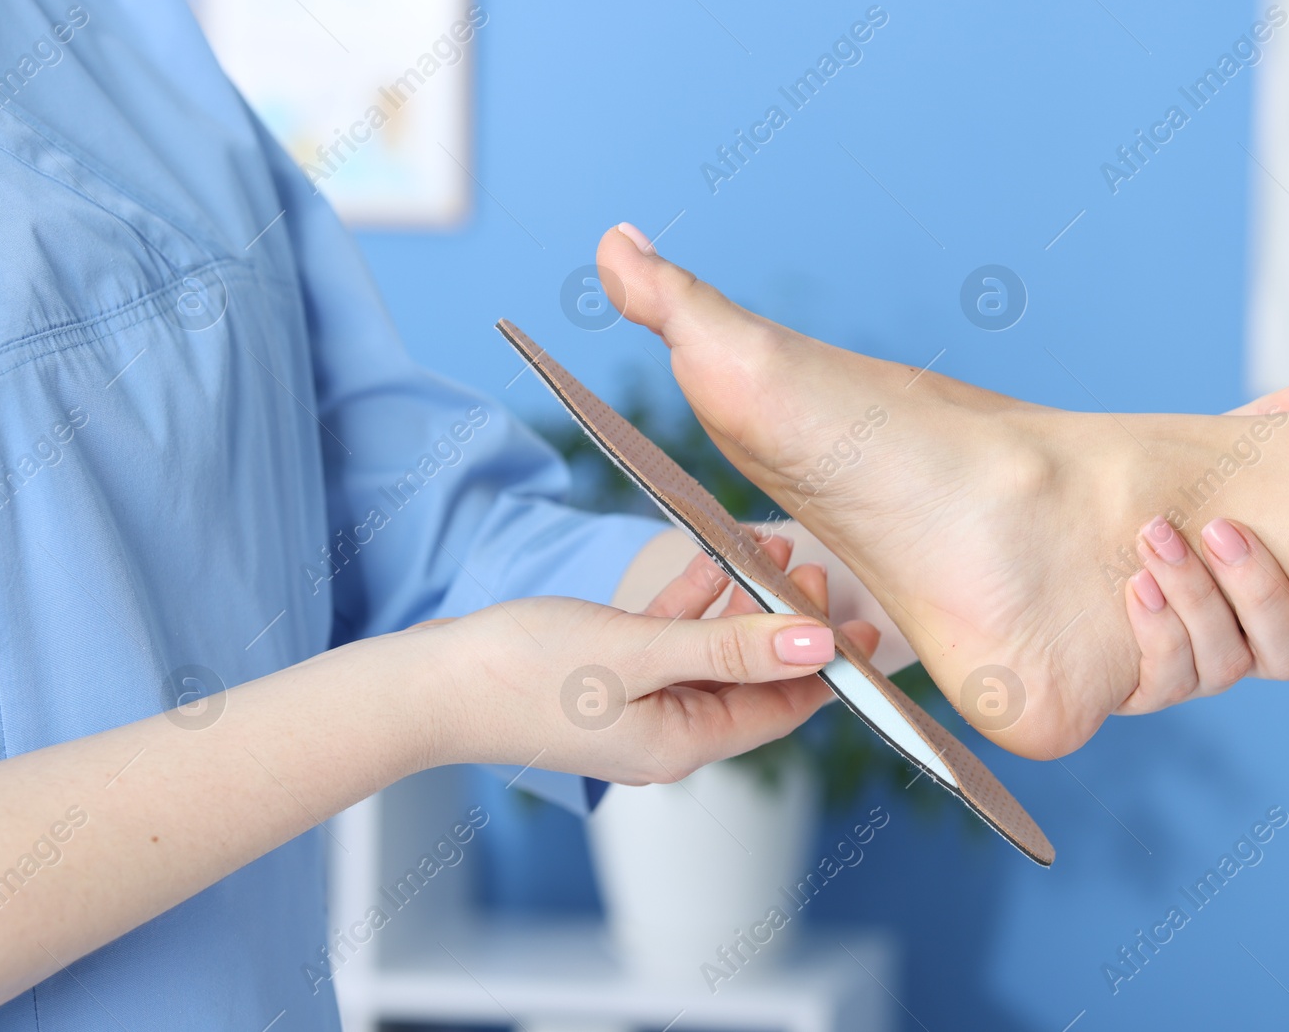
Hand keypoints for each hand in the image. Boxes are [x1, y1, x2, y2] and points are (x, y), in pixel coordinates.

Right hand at [416, 537, 877, 784]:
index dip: (827, 665)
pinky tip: (714, 557)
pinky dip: (694, 600)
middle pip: (753, 679)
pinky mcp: (607, 675)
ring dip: (745, 602)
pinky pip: (669, 637)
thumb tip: (818, 643)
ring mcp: (636, 705)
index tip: (862, 619)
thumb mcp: (641, 654)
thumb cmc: (523, 673)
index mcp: (683, 744)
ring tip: (775, 545)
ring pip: (714, 651)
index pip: (783, 709)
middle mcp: (668, 734)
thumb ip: (732, 648)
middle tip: (816, 570)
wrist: (426, 685)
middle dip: (789, 625)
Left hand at [1119, 367, 1288, 712]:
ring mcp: (1185, 673)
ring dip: (1197, 600)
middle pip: (1284, 655)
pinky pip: (1161, 678)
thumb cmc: (1147, 491)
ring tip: (1157, 538)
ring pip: (1221, 666)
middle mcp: (1236, 649)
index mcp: (1268, 607)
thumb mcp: (1213, 458)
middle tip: (1223, 531)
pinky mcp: (1130, 687)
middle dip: (1261, 594)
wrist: (1041, 518)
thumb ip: (1280, 424)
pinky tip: (1135, 587)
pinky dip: (1157, 632)